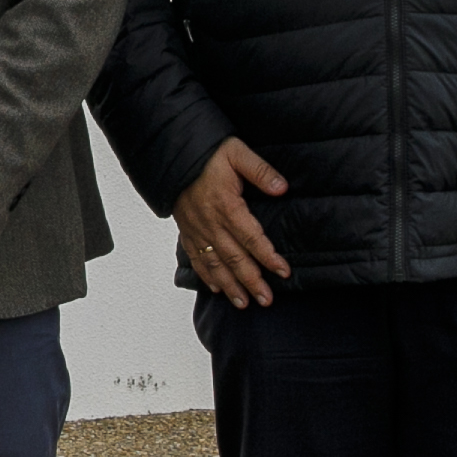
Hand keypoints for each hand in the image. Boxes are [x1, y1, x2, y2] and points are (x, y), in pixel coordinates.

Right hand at [176, 138, 289, 305]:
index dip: (268, 257)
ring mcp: (197, 230)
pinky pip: (197, 258)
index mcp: (226, 205)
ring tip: (244, 303)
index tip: (283, 271)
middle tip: (267, 300)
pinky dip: (207, 276)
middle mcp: (211, 223)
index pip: (251, 237)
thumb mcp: (237, 153)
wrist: (173, 153)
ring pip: (215, 264)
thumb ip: (260, 171)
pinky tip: (218, 289)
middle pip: (234, 258)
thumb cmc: (208, 153)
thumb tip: (282, 187)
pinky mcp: (187, 231)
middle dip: (252, 281)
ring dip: (231, 286)